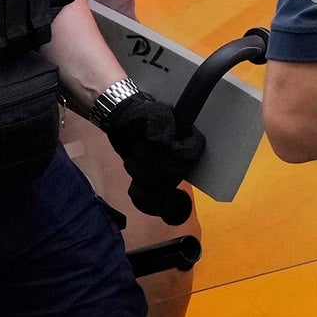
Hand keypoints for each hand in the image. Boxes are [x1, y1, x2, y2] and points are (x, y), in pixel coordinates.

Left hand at [97, 91, 205, 223]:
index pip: (185, 158)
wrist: (125, 122)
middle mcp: (185, 163)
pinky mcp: (157, 187)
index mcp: (191, 145)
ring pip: (160, 190)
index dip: (167, 154)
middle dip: (147, 165)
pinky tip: (134, 184)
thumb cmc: (141, 115)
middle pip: (171, 177)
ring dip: (138, 175)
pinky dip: (140, 196)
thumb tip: (161, 144)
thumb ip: (161, 124)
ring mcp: (171, 177)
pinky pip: (153, 203)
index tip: (152, 143)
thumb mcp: (154, 113)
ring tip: (131, 160)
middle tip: (136, 150)